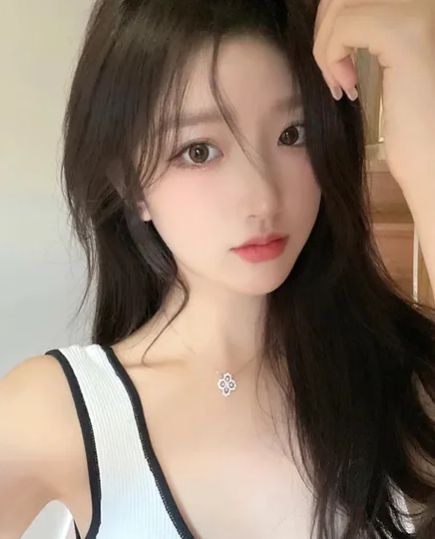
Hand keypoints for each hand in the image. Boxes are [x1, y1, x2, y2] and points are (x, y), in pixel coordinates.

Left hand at [312, 0, 434, 191]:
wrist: (432, 159)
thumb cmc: (412, 122)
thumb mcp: (388, 63)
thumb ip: (367, 32)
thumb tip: (328, 10)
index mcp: (421, 5)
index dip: (336, 21)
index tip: (342, 66)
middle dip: (326, 30)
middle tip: (334, 75)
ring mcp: (418, 7)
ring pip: (340, 4)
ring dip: (326, 49)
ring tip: (340, 86)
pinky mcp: (403, 31)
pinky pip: (342, 27)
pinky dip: (330, 59)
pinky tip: (347, 90)